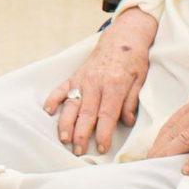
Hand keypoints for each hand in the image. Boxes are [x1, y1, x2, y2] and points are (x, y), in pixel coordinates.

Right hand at [44, 7, 157, 154]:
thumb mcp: (140, 79)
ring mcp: (82, 79)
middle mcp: (95, 83)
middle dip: (82, 134)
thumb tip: (127, 122)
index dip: (103, 132)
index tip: (102, 147)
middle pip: (86, 113)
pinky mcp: (75, 76)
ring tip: (63, 138)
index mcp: (114, 85)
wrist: (121, 37)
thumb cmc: (134, 59)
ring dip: (66, 122)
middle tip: (79, 150)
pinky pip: (61, 88)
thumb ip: (132, 101)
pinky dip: (53, 98)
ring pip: (72, 104)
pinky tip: (48, 111)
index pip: (107, 114)